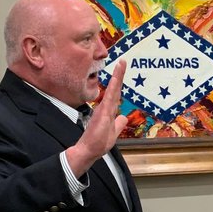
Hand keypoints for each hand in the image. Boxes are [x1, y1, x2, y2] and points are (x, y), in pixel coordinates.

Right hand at [65, 60, 127, 176]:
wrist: (88, 150)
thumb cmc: (98, 142)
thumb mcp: (113, 132)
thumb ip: (118, 124)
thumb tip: (124, 117)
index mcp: (109, 111)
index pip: (116, 94)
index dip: (119, 83)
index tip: (122, 70)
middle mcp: (106, 107)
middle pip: (115, 88)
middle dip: (119, 74)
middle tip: (123, 61)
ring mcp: (104, 108)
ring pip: (112, 90)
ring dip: (118, 77)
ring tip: (121, 64)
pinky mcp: (103, 112)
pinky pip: (109, 97)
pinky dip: (113, 87)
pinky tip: (116, 78)